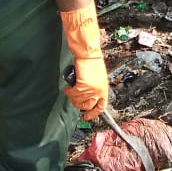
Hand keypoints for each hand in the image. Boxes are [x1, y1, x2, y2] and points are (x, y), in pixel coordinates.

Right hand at [61, 3, 107, 118]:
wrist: (89, 54)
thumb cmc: (93, 62)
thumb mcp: (97, 79)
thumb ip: (94, 89)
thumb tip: (86, 96)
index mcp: (104, 90)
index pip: (100, 107)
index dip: (93, 114)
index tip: (86, 117)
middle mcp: (99, 92)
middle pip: (87, 106)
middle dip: (78, 104)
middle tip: (73, 99)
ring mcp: (92, 90)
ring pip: (78, 101)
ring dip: (72, 97)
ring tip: (69, 91)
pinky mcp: (83, 86)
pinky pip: (73, 94)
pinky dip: (68, 92)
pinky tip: (67, 88)